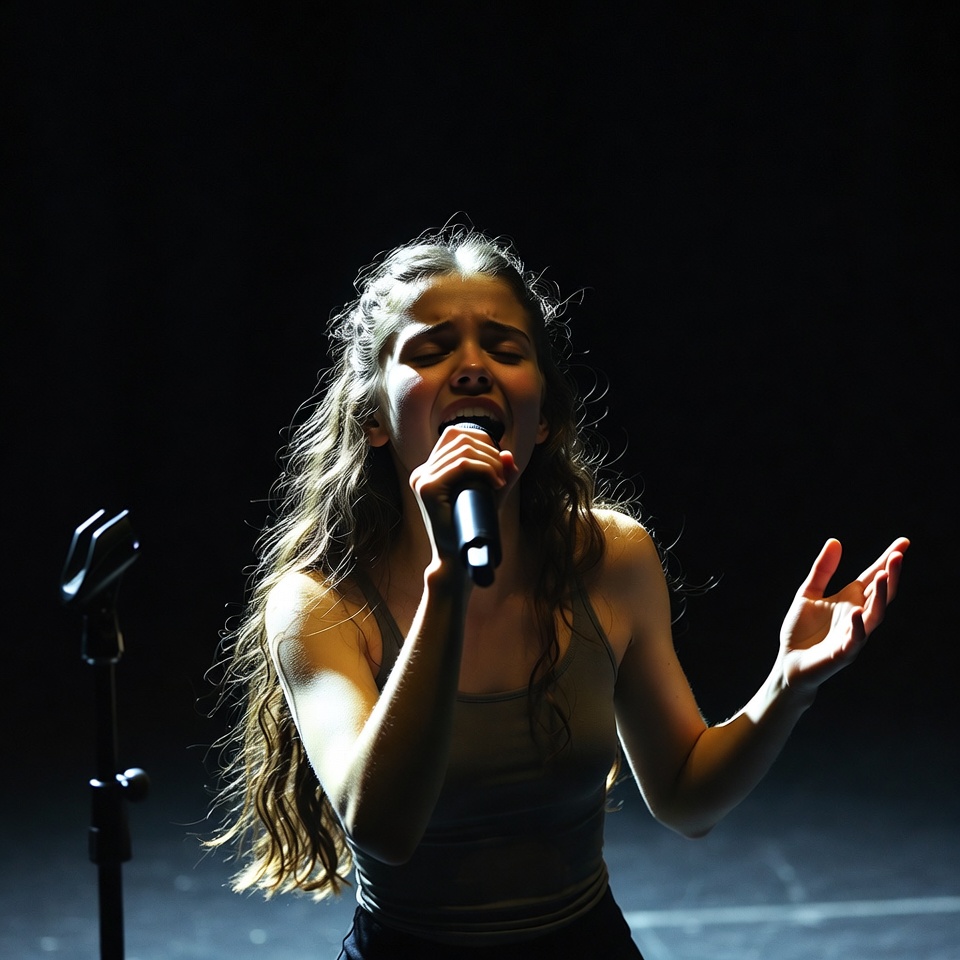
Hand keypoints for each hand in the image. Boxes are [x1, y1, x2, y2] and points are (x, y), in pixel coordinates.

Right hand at [409, 425, 517, 564]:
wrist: (456, 559)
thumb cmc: (471, 528)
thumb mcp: (489, 496)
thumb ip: (500, 475)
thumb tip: (509, 454)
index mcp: (430, 471)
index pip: (454, 435)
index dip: (481, 439)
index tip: (498, 461)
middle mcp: (422, 472)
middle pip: (459, 438)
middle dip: (489, 450)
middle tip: (503, 474)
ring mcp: (422, 479)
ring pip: (462, 450)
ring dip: (490, 461)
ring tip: (501, 481)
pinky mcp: (427, 489)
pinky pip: (460, 465)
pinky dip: (484, 469)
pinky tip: (496, 483)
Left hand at [778, 537, 908, 696]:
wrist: (790, 661)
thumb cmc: (801, 629)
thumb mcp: (808, 593)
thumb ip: (822, 570)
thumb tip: (835, 541)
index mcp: (851, 599)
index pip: (874, 577)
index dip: (887, 560)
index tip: (903, 542)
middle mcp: (858, 615)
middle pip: (881, 593)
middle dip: (890, 575)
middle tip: (898, 555)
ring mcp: (854, 634)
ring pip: (875, 615)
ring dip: (881, 596)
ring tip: (883, 575)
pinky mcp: (844, 653)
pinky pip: (856, 639)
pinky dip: (858, 625)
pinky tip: (857, 611)